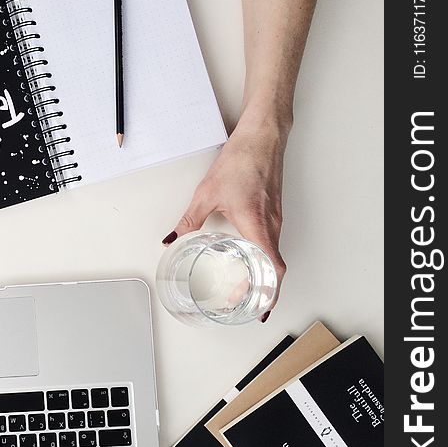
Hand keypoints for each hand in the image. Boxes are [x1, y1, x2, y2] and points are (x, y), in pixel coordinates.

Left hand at [163, 120, 288, 320]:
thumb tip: (172, 239)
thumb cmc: (241, 160)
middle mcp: (272, 224)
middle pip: (274, 268)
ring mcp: (276, 218)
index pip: (271, 269)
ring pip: (274, 254)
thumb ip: (189, 221)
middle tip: (246, 304)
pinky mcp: (274, 210)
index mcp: (257, 225)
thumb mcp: (207, 194)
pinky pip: (272, 241)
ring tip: (246, 287)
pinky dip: (264, 257)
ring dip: (264, 274)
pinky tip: (249, 258)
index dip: (268, 293)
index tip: (259, 310)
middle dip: (263, 291)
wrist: (261, 136)